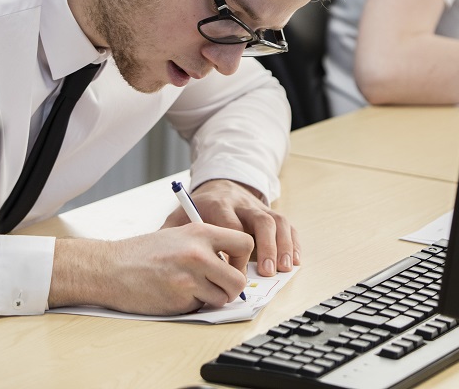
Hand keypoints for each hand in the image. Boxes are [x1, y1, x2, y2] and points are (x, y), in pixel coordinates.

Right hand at [48, 224, 252, 314]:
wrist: (110, 268)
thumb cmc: (143, 252)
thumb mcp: (178, 234)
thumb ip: (206, 245)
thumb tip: (234, 264)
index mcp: (200, 232)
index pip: (245, 243)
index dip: (243, 259)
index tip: (232, 265)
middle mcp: (198, 254)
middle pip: (238, 280)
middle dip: (232, 288)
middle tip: (218, 286)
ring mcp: (189, 279)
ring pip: (222, 298)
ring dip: (211, 298)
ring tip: (190, 288)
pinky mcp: (179, 301)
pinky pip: (200, 307)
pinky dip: (192, 305)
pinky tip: (173, 294)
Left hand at [162, 179, 301, 277]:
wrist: (218, 186)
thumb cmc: (198, 209)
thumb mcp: (181, 216)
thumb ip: (172, 234)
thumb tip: (163, 260)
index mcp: (218, 204)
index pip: (231, 226)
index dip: (234, 251)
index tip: (232, 272)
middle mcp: (242, 203)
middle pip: (260, 220)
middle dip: (266, 246)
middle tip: (267, 271)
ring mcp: (258, 207)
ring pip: (277, 221)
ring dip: (283, 245)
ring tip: (284, 268)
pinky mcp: (270, 212)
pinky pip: (287, 224)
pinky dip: (293, 241)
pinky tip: (294, 259)